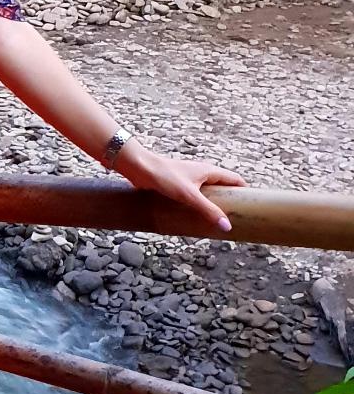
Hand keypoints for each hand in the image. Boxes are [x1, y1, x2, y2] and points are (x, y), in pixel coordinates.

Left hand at [116, 142, 244, 235]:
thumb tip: (227, 226)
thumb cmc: (164, 177)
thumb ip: (208, 211)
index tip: (253, 205)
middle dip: (230, 200)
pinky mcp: (177, 185)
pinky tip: (196, 217)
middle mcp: (202, 173)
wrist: (139, 167)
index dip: (245, 190)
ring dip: (214, 204)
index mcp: (209, 171)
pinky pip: (194, 196)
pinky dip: (199, 205)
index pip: (235, 179)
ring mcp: (189, 179)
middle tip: (237, 217)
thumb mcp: (190, 196)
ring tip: (219, 221)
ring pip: (208, 192)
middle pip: (223, 186)